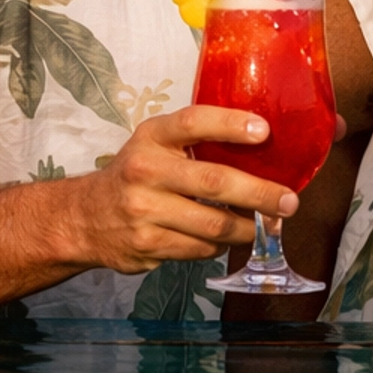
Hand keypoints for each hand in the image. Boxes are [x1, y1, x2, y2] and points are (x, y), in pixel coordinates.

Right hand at [62, 105, 301, 274]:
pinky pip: (200, 249)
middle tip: (288, 202)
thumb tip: (265, 148)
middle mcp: (145, 170)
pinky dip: (220, 247)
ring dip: (246, 229)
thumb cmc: (137, 175)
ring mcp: (144, 210)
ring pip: (213, 226)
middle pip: (214, 182)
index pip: (193, 123)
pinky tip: (224, 239)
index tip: (264, 130)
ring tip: (263, 225)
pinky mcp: (147, 245)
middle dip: (260, 194)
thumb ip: (198, 143)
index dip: (230, 124)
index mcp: (151, 137)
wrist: (84, 217)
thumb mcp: (156, 146)